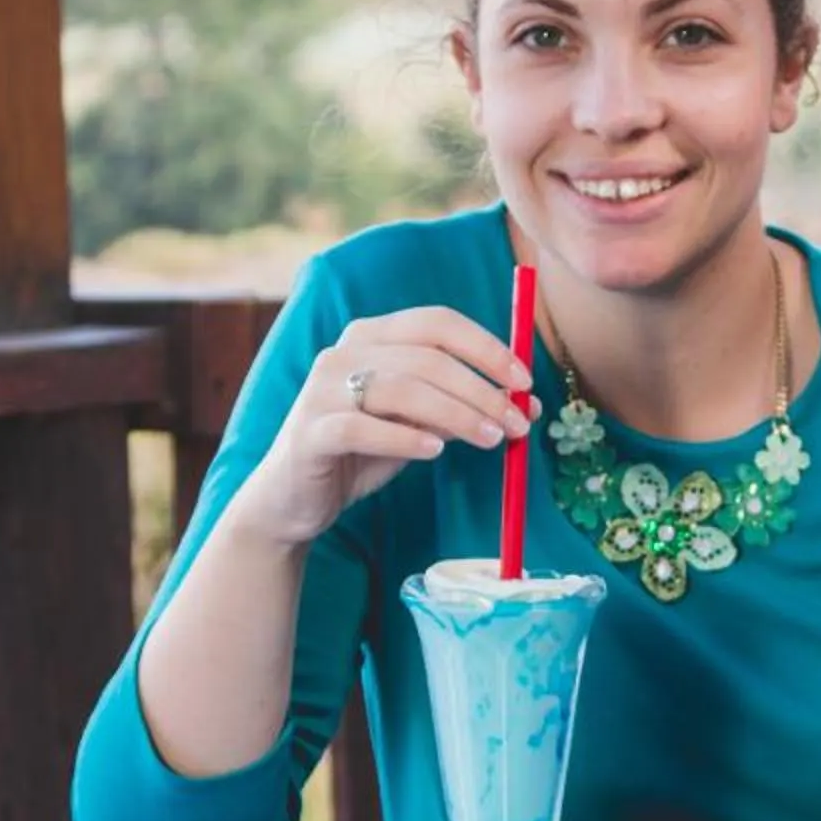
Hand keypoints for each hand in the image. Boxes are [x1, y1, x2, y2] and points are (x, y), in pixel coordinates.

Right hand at [231, 307, 533, 548]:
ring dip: (456, 414)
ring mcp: (322, 390)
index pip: (438, 322)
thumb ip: (461, 407)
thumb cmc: (363, 452)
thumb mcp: (418, 423)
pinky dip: (404, 437)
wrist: (295, 497)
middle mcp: (344, 352)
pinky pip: (362, 427)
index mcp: (373, 335)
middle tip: (517, 423)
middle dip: (481, 390)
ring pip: (401, 389)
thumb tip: (525, 406)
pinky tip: (435, 451)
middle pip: (427, 357)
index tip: (525, 381)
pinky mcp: (311, 431)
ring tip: (489, 440)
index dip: (487, 347)